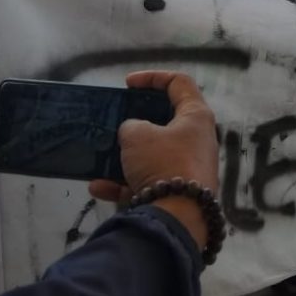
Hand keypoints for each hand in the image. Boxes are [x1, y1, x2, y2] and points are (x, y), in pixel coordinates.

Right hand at [89, 71, 218, 250]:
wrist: (177, 218)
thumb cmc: (162, 162)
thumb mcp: (138, 135)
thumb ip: (131, 127)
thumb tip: (134, 134)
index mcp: (196, 117)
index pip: (179, 83)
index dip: (153, 77)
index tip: (128, 84)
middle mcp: (197, 140)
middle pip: (166, 121)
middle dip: (137, 121)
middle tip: (117, 121)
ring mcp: (188, 168)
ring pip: (153, 155)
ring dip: (126, 156)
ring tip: (101, 157)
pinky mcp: (178, 194)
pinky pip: (147, 182)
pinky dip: (124, 184)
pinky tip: (98, 188)